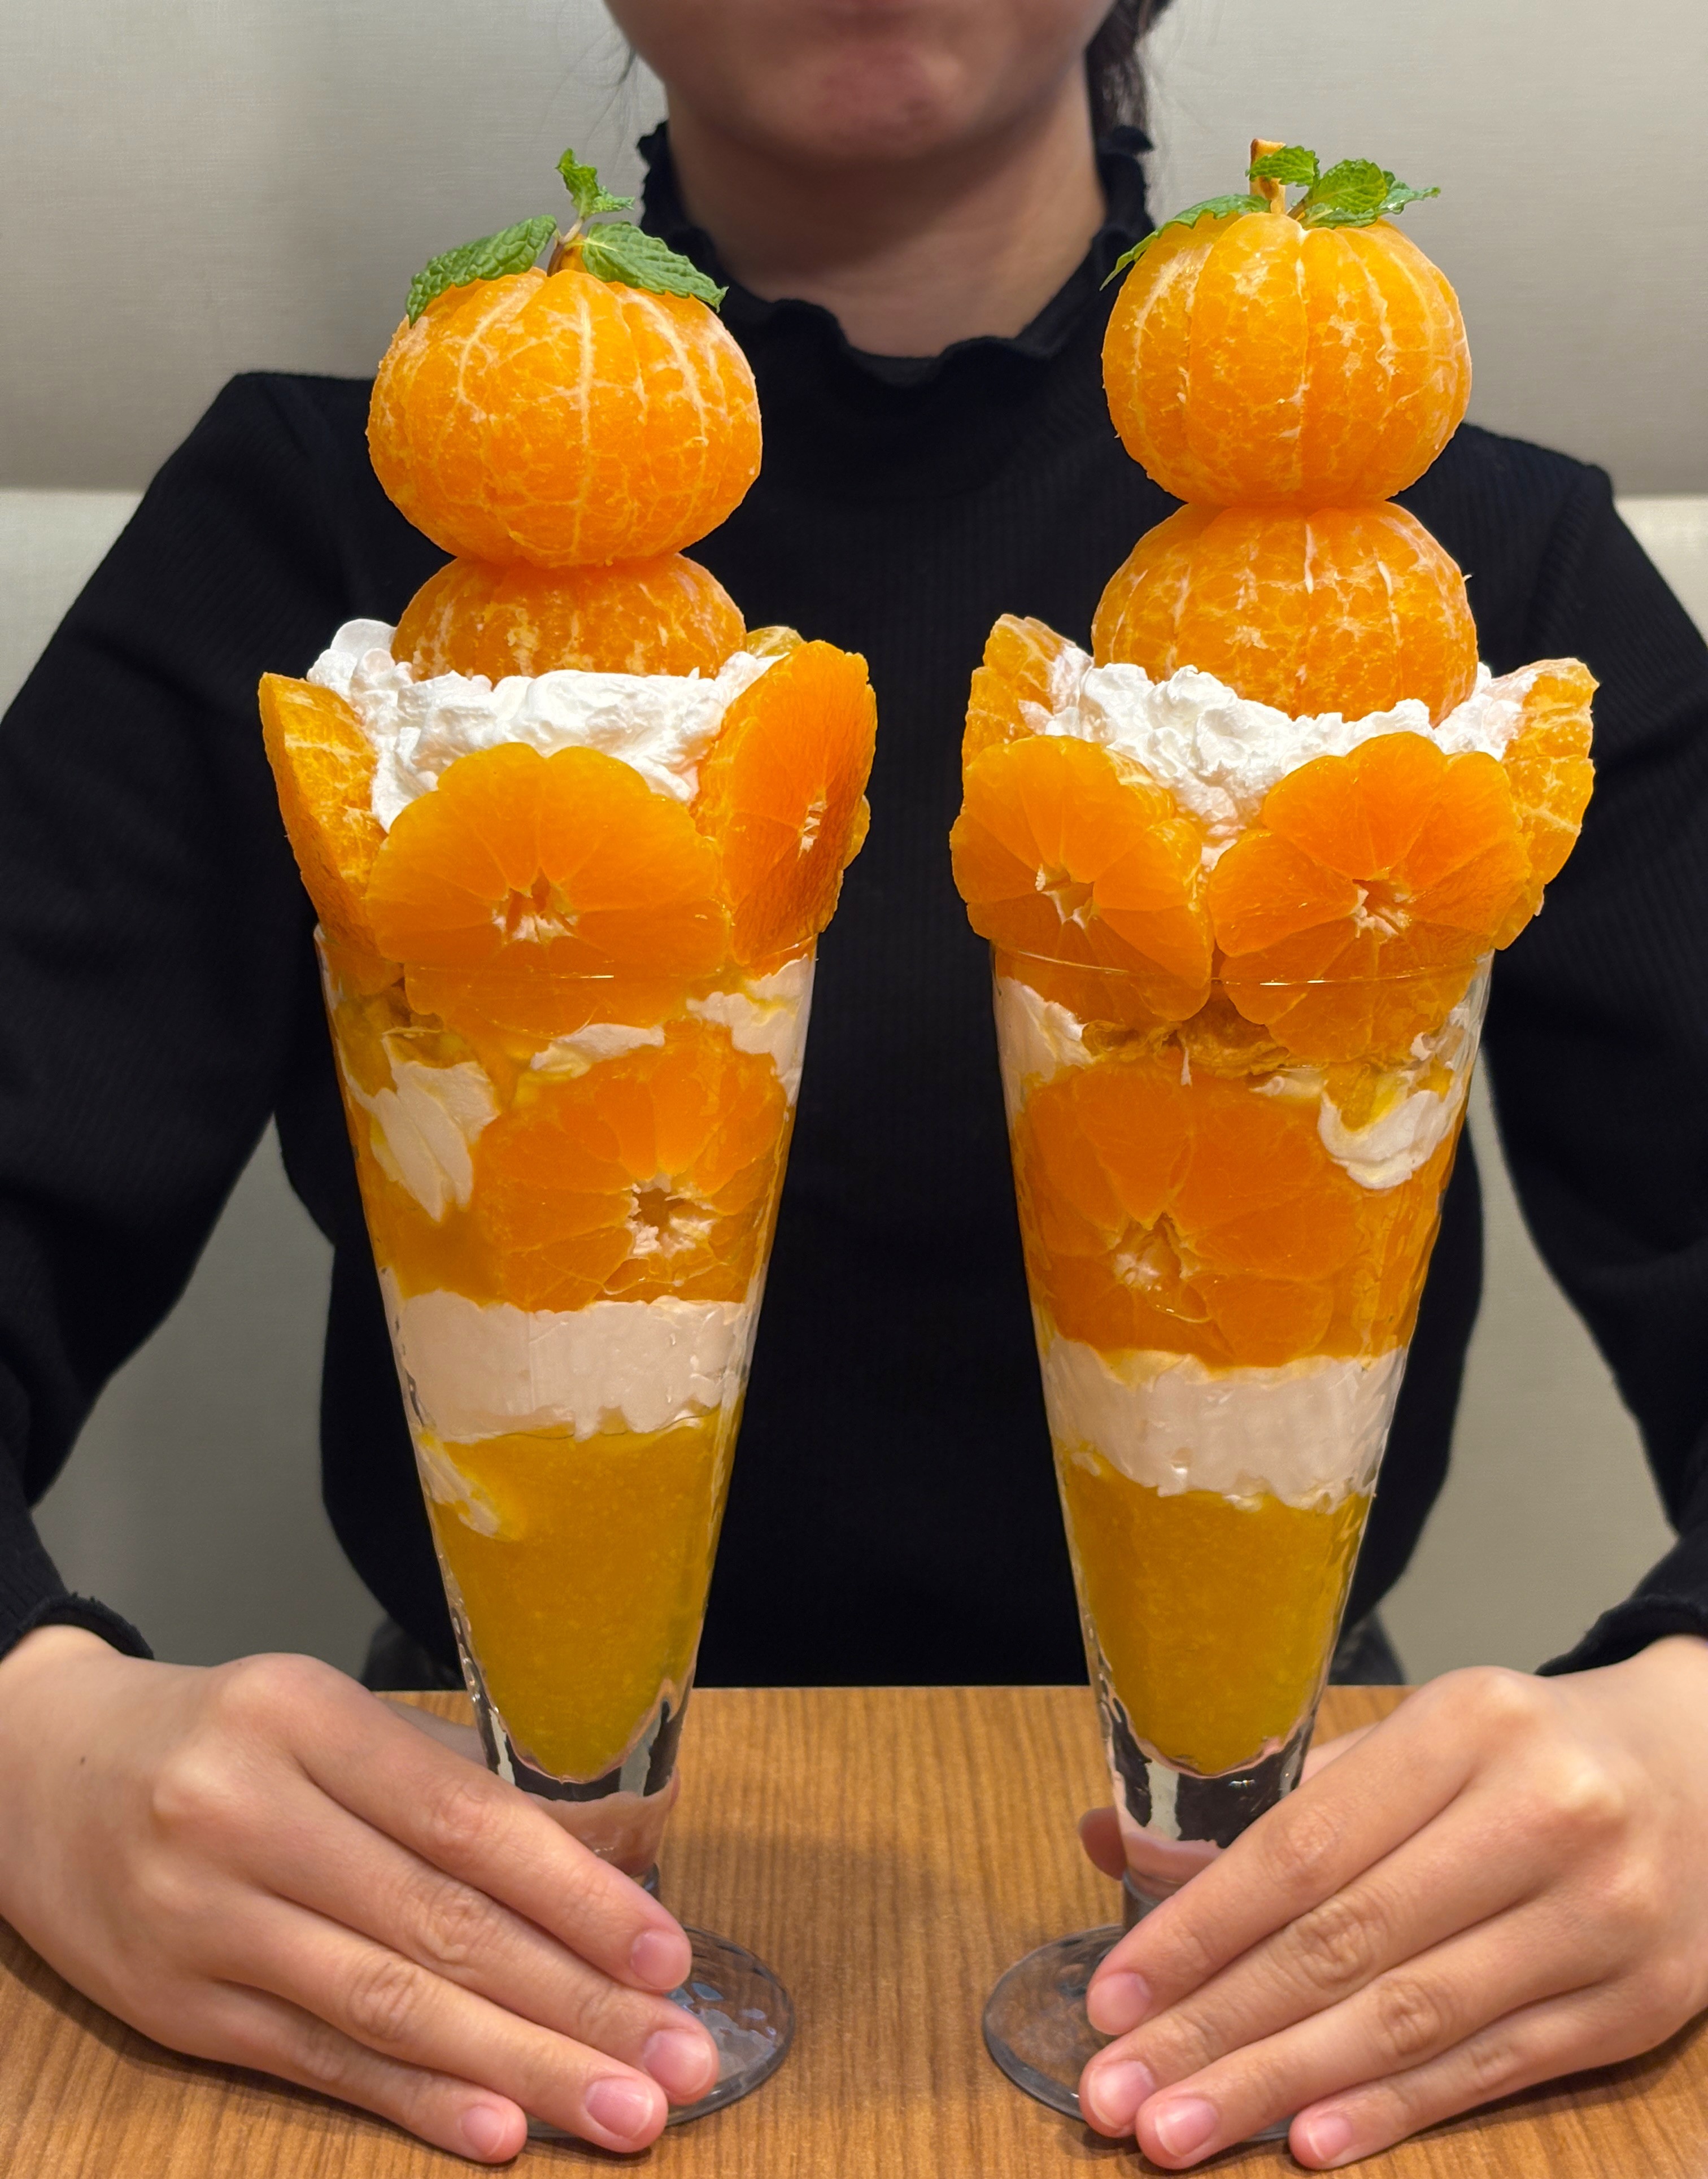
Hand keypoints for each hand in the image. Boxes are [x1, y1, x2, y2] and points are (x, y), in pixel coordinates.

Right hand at [0, 1627, 718, 2158]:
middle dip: (577, 2004)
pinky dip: (415, 2098)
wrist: (37, 1772)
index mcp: (303, 1717)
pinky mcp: (175, 2005)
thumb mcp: (329, 1720)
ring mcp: (203, 1918)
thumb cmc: (222, 1738)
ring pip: (388, 2006)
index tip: (668, 1955)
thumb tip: (613, 1856)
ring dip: (521, 2070)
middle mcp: (247, 1813)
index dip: (576, 1894)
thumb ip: (454, 1785)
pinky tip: (498, 2131)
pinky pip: (317, 2059)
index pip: (466, 1820)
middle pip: (440, 1925)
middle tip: (681, 2061)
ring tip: (624, 2112)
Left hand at [1075, 1638, 1707, 2167]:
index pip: (1304, 1846)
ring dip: (1279, 2086)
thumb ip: (1278, 1799)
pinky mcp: (1637, 2005)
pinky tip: (1307, 2140)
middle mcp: (1538, 1817)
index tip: (1115, 1994)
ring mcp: (1598, 1918)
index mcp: (1465, 1729)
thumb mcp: (1412, 1741)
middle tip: (1117, 2092)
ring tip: (1180, 2131)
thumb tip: (1116, 1843)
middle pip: (1345, 1943)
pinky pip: (1490, 2069)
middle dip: (1216, 2027)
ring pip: (1409, 2018)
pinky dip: (1392, 2109)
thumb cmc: (1526, 1756)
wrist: (1706, 1773)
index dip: (1199, 1929)